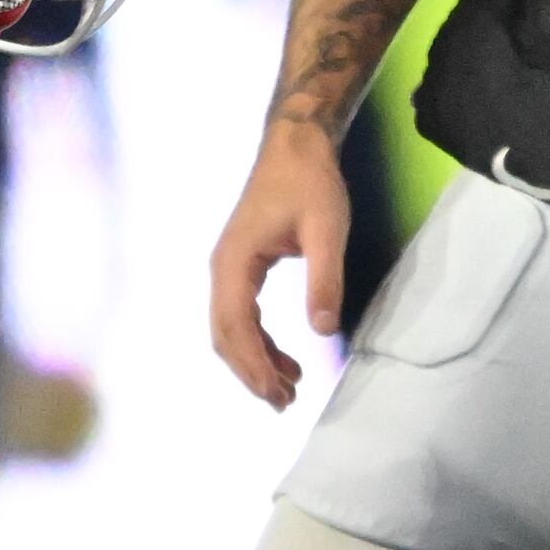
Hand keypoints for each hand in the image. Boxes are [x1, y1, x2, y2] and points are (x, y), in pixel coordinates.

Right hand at [209, 117, 350, 409]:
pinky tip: (286, 359)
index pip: (236, 327)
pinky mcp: (241, 266)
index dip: (253, 366)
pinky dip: (259, 343)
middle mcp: (222, 269)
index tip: (276, 394)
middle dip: (251, 373)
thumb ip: (324, 278)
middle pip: (225, 336)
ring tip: (288, 390)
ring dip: (254, 362)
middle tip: (285, 403)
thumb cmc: (310, 183)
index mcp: (234, 262)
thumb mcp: (327, 230)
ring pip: (230, 330)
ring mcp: (229, 268)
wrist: (295, 145)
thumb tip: (323, 330)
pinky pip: (241, 315)